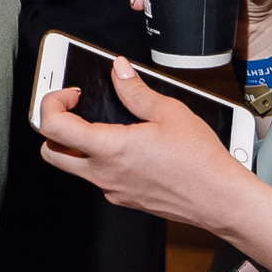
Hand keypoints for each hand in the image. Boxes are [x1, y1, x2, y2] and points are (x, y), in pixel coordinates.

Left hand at [36, 59, 271, 271]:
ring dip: (76, 144)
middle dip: (54, 127)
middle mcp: (103, 174)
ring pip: (74, 166)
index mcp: (110, 149)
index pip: (53, 127)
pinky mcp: (124, 198)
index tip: (71, 93)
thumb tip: (119, 71)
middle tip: (75, 110)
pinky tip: (126, 145)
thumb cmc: (200, 161)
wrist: (220, 200)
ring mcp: (112, 190)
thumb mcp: (169, 112)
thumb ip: (135, 90)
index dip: (52, 103)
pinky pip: (99, 177)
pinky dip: (101, 158)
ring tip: (102, 124)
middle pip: (51, 152)